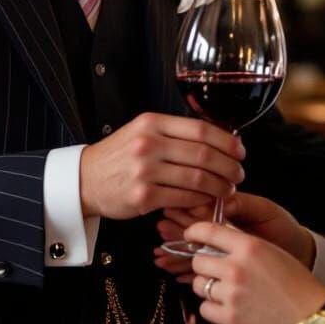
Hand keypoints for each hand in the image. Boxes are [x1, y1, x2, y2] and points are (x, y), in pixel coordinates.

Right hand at [79, 113, 244, 219]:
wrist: (85, 179)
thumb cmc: (120, 155)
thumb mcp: (143, 131)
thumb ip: (175, 133)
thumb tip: (219, 139)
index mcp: (153, 122)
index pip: (201, 129)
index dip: (227, 141)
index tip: (240, 151)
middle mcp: (149, 144)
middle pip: (204, 154)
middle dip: (228, 166)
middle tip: (238, 174)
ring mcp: (145, 171)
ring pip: (197, 178)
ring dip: (219, 186)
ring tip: (227, 189)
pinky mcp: (143, 197)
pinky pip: (183, 198)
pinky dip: (200, 200)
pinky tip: (207, 200)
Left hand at [184, 221, 324, 323]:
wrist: (312, 318)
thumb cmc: (297, 285)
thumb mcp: (273, 252)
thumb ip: (244, 246)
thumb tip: (216, 244)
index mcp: (249, 246)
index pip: (207, 231)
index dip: (194, 232)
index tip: (189, 236)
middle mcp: (236, 267)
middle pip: (198, 261)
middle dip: (205, 266)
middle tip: (217, 272)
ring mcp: (232, 294)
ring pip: (199, 284)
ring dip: (208, 287)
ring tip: (228, 292)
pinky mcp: (230, 319)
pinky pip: (205, 308)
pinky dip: (213, 309)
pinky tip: (230, 308)